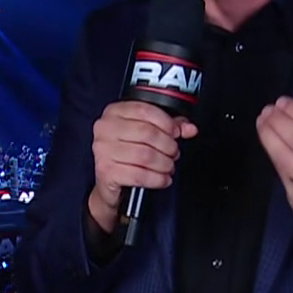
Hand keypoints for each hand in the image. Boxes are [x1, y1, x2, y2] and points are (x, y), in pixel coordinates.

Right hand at [87, 101, 198, 228]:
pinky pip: (139, 175)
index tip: (176, 133)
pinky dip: (157, 179)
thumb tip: (189, 128)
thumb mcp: (146, 134)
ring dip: (164, 164)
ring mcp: (103, 150)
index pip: (145, 110)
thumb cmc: (126, 154)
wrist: (108, 181)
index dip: (167, 123)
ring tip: (168, 167)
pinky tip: (162, 179)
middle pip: (148, 133)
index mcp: (114, 112)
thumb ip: (168, 127)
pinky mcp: (106, 171)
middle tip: (173, 153)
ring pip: (146, 156)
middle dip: (168, 146)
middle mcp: (105, 128)